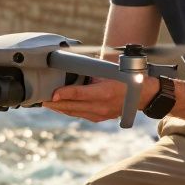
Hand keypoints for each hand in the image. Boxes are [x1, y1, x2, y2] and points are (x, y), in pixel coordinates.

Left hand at [43, 77, 160, 123]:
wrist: (142, 95)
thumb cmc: (126, 78)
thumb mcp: (110, 71)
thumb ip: (92, 71)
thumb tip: (74, 65)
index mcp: (104, 92)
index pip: (80, 94)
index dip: (65, 94)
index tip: (53, 94)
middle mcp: (101, 106)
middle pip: (73, 106)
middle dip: (56, 103)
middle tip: (42, 98)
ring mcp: (100, 114)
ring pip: (74, 112)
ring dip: (59, 107)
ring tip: (46, 102)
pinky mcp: (98, 118)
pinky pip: (79, 114)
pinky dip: (68, 110)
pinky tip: (59, 106)